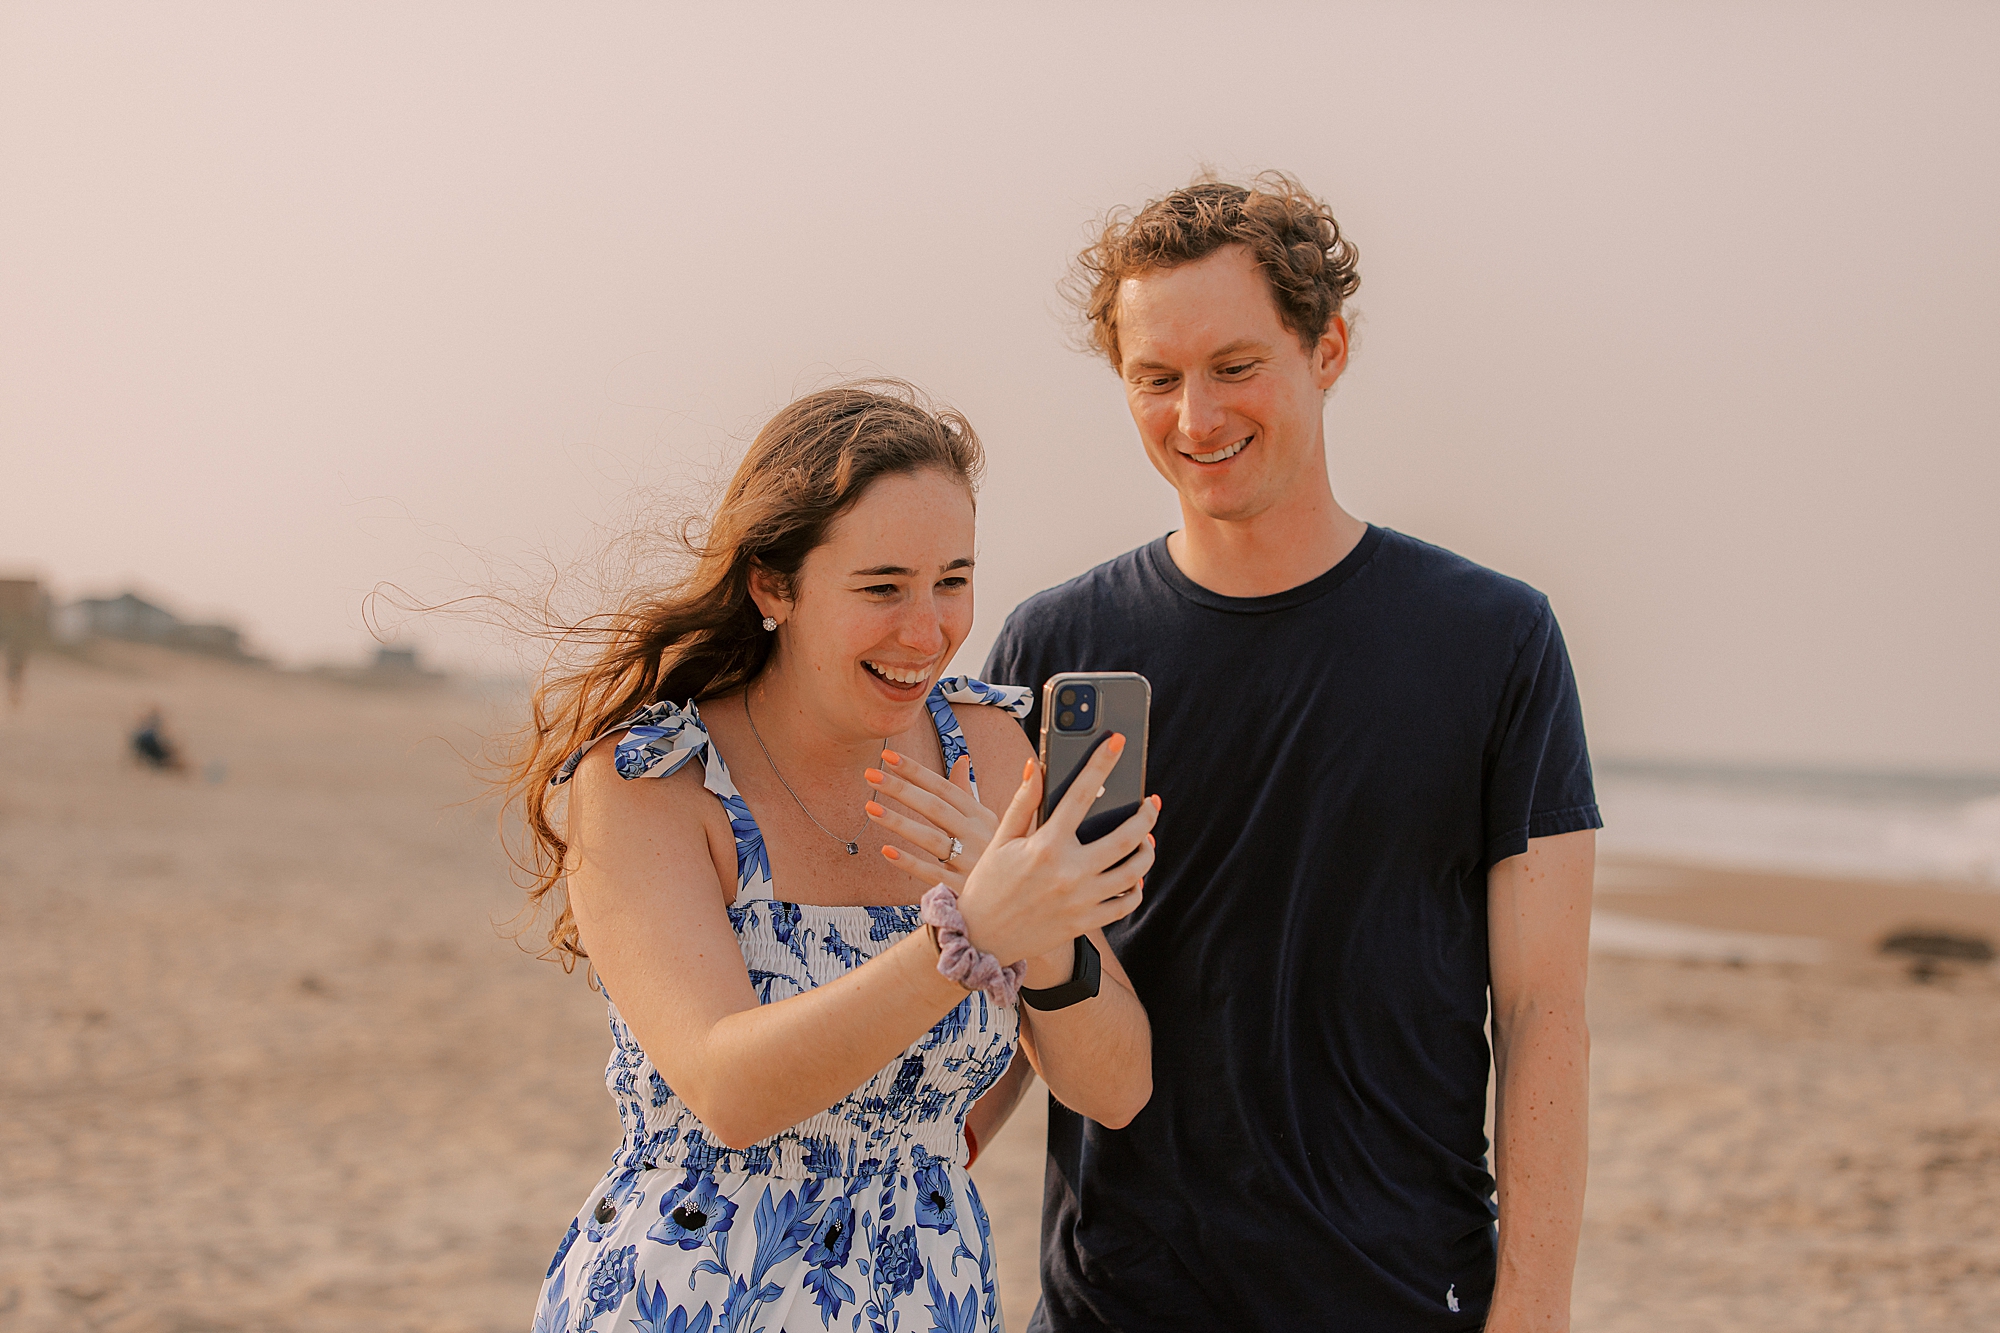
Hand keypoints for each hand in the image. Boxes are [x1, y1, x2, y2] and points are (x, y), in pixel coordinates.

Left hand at [865, 751, 996, 892]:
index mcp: (980, 816)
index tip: (888, 755)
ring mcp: (970, 861)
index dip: (916, 771)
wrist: (1019, 892)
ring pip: (930, 839)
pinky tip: (886, 850)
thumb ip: (966, 791)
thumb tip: (961, 759)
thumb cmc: (993, 852)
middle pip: (934, 808)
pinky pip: (931, 873)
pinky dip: (909, 862)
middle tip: (870, 774)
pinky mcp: (961, 886)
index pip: (944, 788)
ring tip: (870, 808)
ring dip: (899, 823)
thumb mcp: (987, 820)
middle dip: (902, 789)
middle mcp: (976, 835)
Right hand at [953, 734, 1158, 968]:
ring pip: (1134, 872)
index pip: (1080, 795)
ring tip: (1147, 839)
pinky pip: (1125, 904)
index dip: (1100, 763)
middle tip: (1152, 803)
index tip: (1117, 742)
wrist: (981, 938)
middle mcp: (1068, 873)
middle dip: (1146, 815)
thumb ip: (1023, 803)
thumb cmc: (989, 884)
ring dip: (1147, 852)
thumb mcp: (1001, 840)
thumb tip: (1034, 766)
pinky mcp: (1085, 923)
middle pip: (1125, 838)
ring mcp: (1080, 900)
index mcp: (1045, 846)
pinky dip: (1136, 888)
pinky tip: (1134, 875)